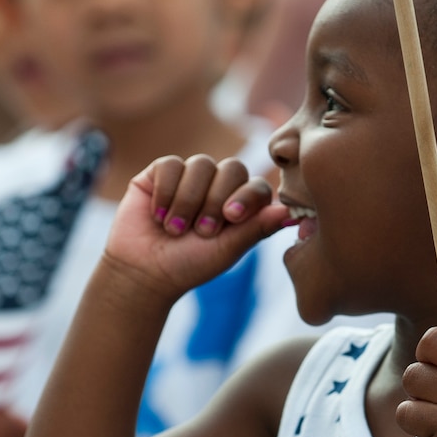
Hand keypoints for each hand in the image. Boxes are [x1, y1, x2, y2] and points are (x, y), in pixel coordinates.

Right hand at [100, 155, 286, 302]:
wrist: (143, 272)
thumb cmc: (189, 265)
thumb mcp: (228, 250)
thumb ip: (257, 228)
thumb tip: (292, 213)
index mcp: (240, 205)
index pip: (256, 185)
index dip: (247, 196)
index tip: (231, 217)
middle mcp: (217, 187)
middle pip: (232, 168)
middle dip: (216, 199)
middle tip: (202, 230)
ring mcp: (189, 178)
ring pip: (201, 164)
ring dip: (188, 200)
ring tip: (175, 230)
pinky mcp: (159, 174)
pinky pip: (170, 164)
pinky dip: (166, 191)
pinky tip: (158, 215)